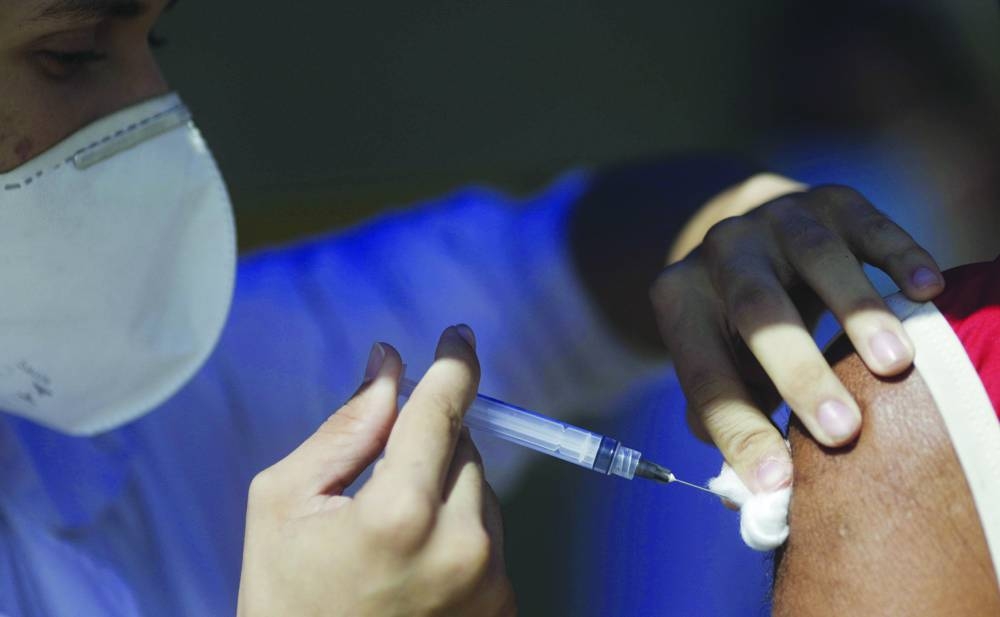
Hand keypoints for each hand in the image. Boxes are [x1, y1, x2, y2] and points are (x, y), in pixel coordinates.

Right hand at [237, 326, 515, 616]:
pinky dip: (459, 531)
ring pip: (482, 491)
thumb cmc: (285, 601)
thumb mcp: (283, 504)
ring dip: (446, 490)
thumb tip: (389, 365)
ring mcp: (490, 583)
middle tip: (377, 484)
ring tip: (390, 542)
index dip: (453, 363)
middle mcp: (461, 547)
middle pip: (464, 447)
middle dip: (427, 445)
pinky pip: (490, 537)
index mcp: (400, 514)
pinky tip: (414, 567)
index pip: (442, 409)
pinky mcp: (502, 608)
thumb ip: (346, 427)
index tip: (458, 336)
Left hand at [650, 178, 944, 492]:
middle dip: (799, 374)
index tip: (777, 482)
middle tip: (844, 431)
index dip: (738, 430)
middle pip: (757, 312)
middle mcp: (721, 252)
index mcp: (680, 299)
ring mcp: (776, 219)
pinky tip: (927, 289)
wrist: (752, 234)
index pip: (705, 375)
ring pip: (814, 257)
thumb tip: (757, 486)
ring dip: (855, 310)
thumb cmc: (735, 327)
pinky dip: (898, 254)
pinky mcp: (830, 200)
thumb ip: (729, 418)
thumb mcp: (718, 364)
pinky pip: (867, 223)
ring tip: (893, 362)